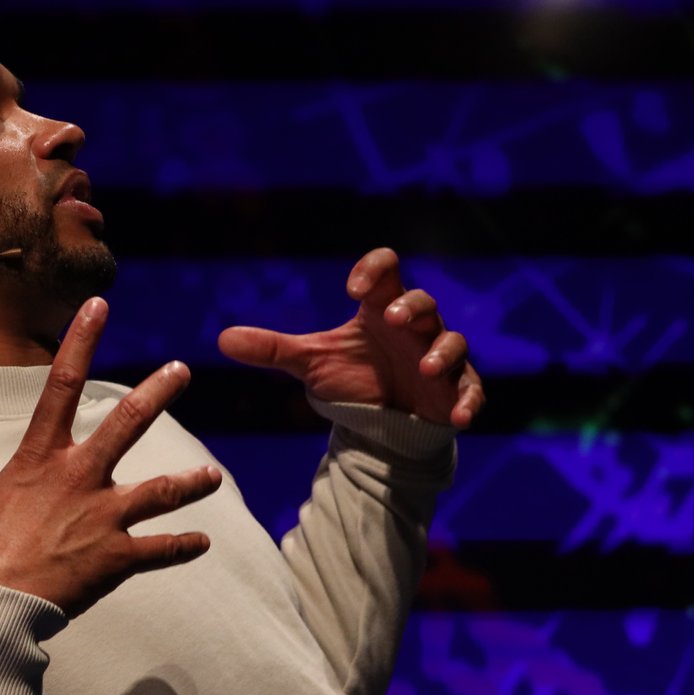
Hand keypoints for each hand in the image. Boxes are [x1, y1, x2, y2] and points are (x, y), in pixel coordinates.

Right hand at [0, 298, 222, 618]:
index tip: (100, 306)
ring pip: (162, 489)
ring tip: (213, 476)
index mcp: (39, 459)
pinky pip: (161, 550)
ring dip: (191, 481)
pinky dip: (183, 547)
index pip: (61, 385)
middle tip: (182, 371)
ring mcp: (103, 517)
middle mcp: (78, 478)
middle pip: (128, 423)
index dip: (81, 341)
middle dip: (159, 393)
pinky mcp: (118, 557)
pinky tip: (203, 543)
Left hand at [216, 246, 486, 428]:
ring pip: (453, 342)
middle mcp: (416, 329)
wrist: (382, 424)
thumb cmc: (353, 381)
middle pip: (425, 303)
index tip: (352, 287)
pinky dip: (469, 401)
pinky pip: (471, 390)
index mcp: (382, 310)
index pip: (386, 271)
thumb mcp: (312, 364)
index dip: (374, 270)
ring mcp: (439, 359)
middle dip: (412, 308)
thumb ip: (273, 350)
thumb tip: (221, 339)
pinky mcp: (456, 392)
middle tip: (394, 319)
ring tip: (424, 368)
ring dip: (442, 352)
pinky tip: (459, 417)